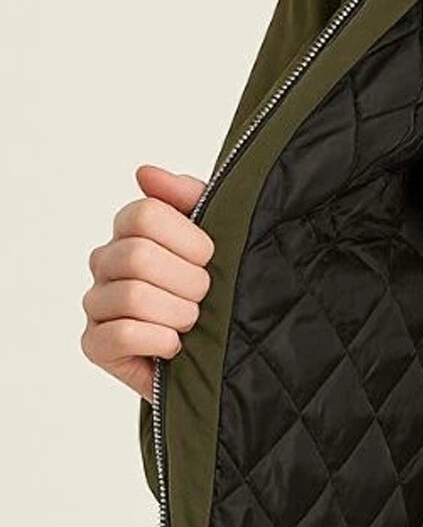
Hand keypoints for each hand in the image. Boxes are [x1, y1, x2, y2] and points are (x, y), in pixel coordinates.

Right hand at [80, 164, 214, 400]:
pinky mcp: (94, 344)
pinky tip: (174, 345)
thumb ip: (189, 198)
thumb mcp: (219, 236)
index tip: (209, 258)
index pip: (145, 214)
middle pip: (138, 256)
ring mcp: (96, 302)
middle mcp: (106, 261)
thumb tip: (146, 173)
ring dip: (179, 314)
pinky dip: (159, 340)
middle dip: (188, 282)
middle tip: (204, 297)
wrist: (224, 353)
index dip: (188, 240)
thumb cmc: (221, 289)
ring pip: (132, 296)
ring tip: (192, 324)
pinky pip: (121, 334)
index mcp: (132, 230)